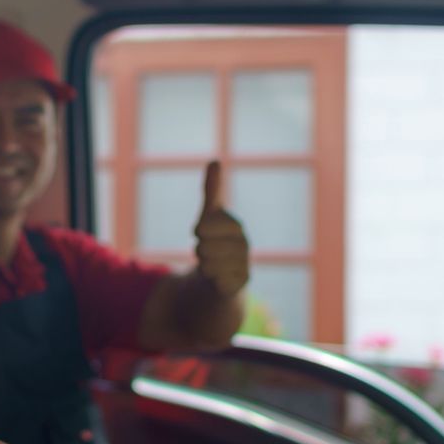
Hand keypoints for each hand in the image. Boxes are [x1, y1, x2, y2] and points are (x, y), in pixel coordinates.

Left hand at [193, 161, 249, 297]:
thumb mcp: (209, 213)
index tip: (203, 231)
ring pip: (207, 266)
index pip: (202, 228)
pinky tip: (219, 276)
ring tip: (214, 262)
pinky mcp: (242, 284)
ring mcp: (244, 264)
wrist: (226, 270)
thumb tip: (214, 160)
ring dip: (204, 266)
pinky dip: (212, 280)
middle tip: (209, 250)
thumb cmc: (216, 238)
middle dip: (200, 250)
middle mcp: (244, 244)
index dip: (199, 231)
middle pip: (202, 248)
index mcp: (236, 225)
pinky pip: (215, 282)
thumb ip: (211, 189)